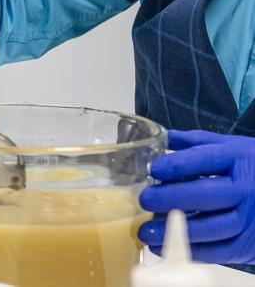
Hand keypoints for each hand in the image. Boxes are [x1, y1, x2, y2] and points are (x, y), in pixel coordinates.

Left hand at [139, 130, 254, 264]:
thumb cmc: (249, 168)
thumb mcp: (230, 147)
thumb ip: (195, 143)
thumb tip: (160, 138)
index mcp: (237, 159)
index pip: (206, 159)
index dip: (179, 165)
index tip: (154, 170)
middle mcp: (244, 189)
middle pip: (207, 195)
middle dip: (173, 198)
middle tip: (145, 200)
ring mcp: (248, 218)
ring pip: (212, 227)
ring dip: (176, 231)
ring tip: (146, 231)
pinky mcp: (247, 244)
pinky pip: (219, 252)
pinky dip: (189, 252)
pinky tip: (163, 248)